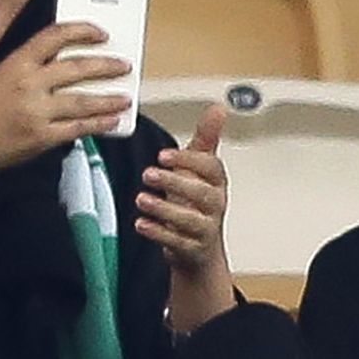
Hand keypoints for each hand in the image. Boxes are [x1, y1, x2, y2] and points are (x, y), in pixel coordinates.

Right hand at [0, 24, 131, 182]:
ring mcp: (36, 112)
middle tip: (123, 65)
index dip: (82, 31)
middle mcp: (28, 84)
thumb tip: (65, 69)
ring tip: (125, 97)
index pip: (56, 36)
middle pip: (78, 68)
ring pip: (84, 101)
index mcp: (15, 63)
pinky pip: (78, 129)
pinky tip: (110, 121)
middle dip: (106, 65)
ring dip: (110, 98)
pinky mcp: (41, 138)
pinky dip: (98, 124)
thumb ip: (28, 70)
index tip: (100, 33)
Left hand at [139, 106, 234, 321]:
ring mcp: (205, 229)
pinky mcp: (192, 249)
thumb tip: (218, 109)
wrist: (198, 248)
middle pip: (203, 194)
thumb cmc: (197, 203)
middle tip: (148, 174)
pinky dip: (159, 233)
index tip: (164, 155)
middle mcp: (214, 205)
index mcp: (216, 182)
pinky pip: (178, 242)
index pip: (211, 168)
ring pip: (191, 220)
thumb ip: (206, 139)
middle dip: (175, 183)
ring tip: (141, 199)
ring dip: (164, 209)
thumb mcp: (200, 169)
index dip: (189, 160)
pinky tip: (142, 224)